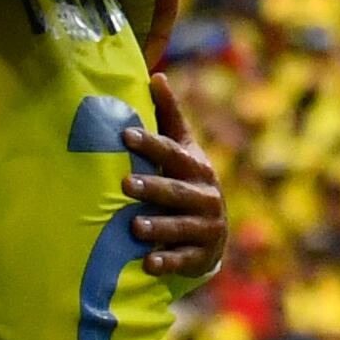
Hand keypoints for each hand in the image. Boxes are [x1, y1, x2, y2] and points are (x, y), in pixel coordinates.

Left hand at [127, 72, 227, 278]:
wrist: (214, 232)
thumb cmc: (188, 181)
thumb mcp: (184, 150)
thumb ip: (169, 118)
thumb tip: (156, 75)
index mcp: (196, 167)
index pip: (172, 152)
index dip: (150, 144)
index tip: (125, 135)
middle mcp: (204, 196)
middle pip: (175, 192)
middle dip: (152, 188)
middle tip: (125, 183)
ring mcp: (205, 228)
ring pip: (180, 227)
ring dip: (157, 227)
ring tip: (133, 226)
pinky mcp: (200, 256)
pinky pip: (183, 260)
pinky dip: (167, 262)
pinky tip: (148, 264)